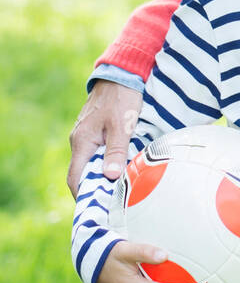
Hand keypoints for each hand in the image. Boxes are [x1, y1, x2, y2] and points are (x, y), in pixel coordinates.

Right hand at [68, 79, 142, 197]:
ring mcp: (86, 135)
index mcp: (82, 142)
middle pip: (82, 173)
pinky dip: (104, 164)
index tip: (96, 207)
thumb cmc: (122, 99)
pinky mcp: (95, 131)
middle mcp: (80, 140)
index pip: (75, 178)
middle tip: (110, 203)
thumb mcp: (122, 125)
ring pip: (90, 163)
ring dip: (101, 176)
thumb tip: (109, 176)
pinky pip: (96, 153)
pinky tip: (119, 168)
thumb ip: (116, 150)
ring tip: (117, 190)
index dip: (83, 195)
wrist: (121, 74)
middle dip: (94, 188)